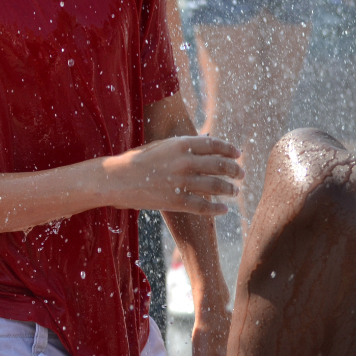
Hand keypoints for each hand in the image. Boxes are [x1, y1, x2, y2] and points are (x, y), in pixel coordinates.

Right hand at [104, 135, 242, 214]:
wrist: (115, 179)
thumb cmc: (135, 161)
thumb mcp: (159, 146)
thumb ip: (181, 146)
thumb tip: (202, 145)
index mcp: (181, 144)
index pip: (215, 145)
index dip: (230, 150)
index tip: (237, 155)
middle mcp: (185, 161)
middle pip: (220, 166)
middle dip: (234, 171)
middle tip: (240, 175)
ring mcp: (182, 182)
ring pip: (216, 186)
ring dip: (229, 189)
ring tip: (234, 191)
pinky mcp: (176, 201)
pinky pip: (204, 206)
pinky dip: (216, 209)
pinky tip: (223, 210)